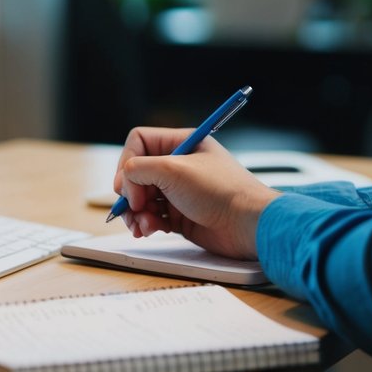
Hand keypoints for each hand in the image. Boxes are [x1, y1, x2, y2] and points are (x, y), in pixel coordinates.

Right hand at [112, 127, 280, 259]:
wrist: (247, 224)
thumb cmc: (221, 191)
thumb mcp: (173, 170)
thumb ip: (139, 169)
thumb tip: (124, 180)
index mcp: (181, 143)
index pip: (139, 142)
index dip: (127, 162)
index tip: (128, 184)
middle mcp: (178, 165)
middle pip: (136, 173)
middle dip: (130, 192)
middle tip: (133, 207)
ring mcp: (179, 191)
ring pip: (141, 197)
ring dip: (135, 212)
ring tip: (142, 225)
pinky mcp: (180, 215)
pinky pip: (152, 216)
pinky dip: (146, 223)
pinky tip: (151, 230)